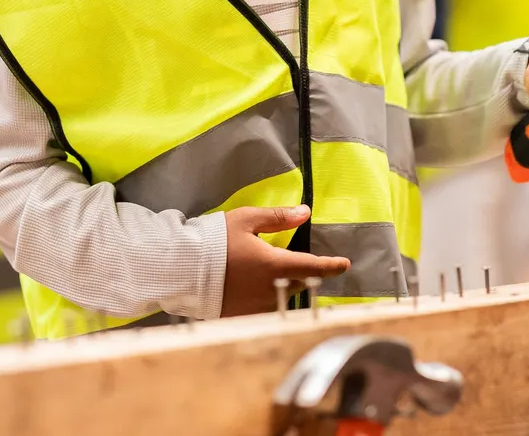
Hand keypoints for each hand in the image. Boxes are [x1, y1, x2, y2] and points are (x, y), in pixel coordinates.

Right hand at [219, 205, 350, 316]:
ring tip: (269, 273)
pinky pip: (265, 308)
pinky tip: (254, 288)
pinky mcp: (244, 316)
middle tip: (295, 260)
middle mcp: (272, 290)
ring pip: (283, 296)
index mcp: (276, 265)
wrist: (183, 269)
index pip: (314, 267)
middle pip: (299, 282)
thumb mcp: (246, 220)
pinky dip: (266, 298)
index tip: (344, 264)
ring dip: (284, 285)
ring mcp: (259, 306)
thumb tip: (305, 212)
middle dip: (302, 272)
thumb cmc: (215, 241)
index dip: (332, 265)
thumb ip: (278, 217)